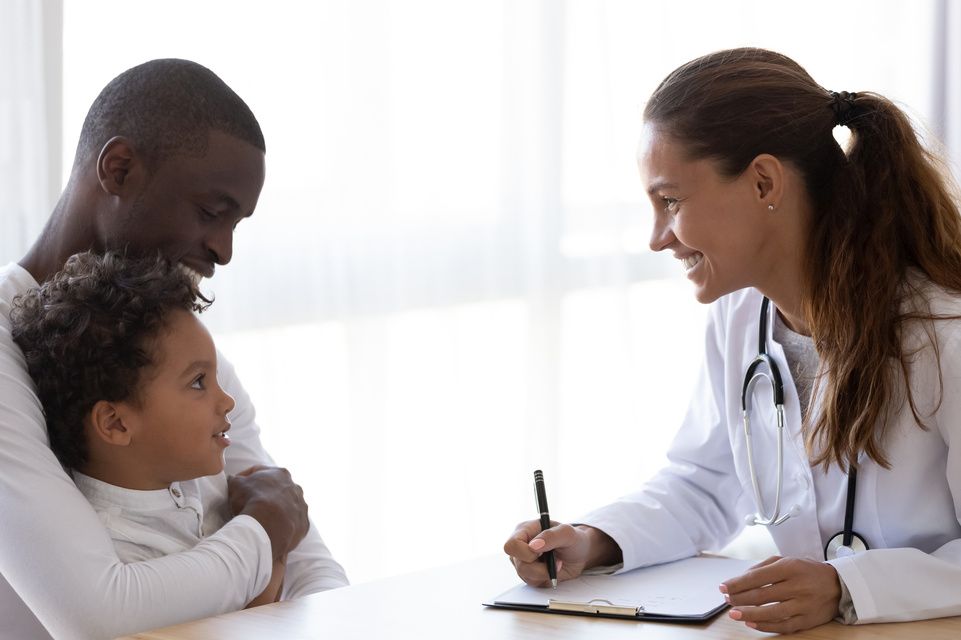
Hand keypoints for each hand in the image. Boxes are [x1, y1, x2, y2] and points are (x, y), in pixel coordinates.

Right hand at [228, 465, 309, 561]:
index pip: (261, 472)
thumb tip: (234, 479)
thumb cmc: (251, 500)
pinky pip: (293, 524)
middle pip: (278, 490)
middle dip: (265, 495)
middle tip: (251, 504)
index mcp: (281, 474)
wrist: (268, 525)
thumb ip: (235, 479)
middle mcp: (296, 488)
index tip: (238, 486)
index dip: (246, 478)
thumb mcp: (236, 485)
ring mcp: (302, 506)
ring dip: (277, 511)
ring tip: (263, 520)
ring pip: (288, 507)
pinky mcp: (304, 524)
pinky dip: (284, 527)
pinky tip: (273, 531)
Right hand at [503, 520, 620, 586]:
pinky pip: (533, 582)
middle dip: (539, 566)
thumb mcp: (567, 533)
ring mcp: (524, 561)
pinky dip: (546, 578)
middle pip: (518, 563)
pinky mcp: (530, 574)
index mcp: (525, 530)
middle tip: (554, 559)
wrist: (580, 554)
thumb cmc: (573, 539)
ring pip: (525, 575)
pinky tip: (553, 569)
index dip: (525, 552)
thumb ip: (550, 536)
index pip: (511, 545)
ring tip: (557, 563)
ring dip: (545, 572)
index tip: (542, 552)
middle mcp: (521, 546)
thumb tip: (533, 546)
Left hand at [720, 555, 841, 633]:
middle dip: (740, 598)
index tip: (723, 587)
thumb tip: (742, 577)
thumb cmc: (807, 571)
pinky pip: (783, 626)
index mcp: (790, 567)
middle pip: (762, 595)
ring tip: (734, 613)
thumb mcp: (787, 560)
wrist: (838, 585)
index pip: (757, 577)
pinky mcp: (807, 620)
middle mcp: (797, 586)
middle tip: (726, 600)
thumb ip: (763, 566)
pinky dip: (765, 626)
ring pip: (771, 612)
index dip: (737, 583)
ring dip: (749, 614)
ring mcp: (803, 605)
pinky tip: (751, 623)